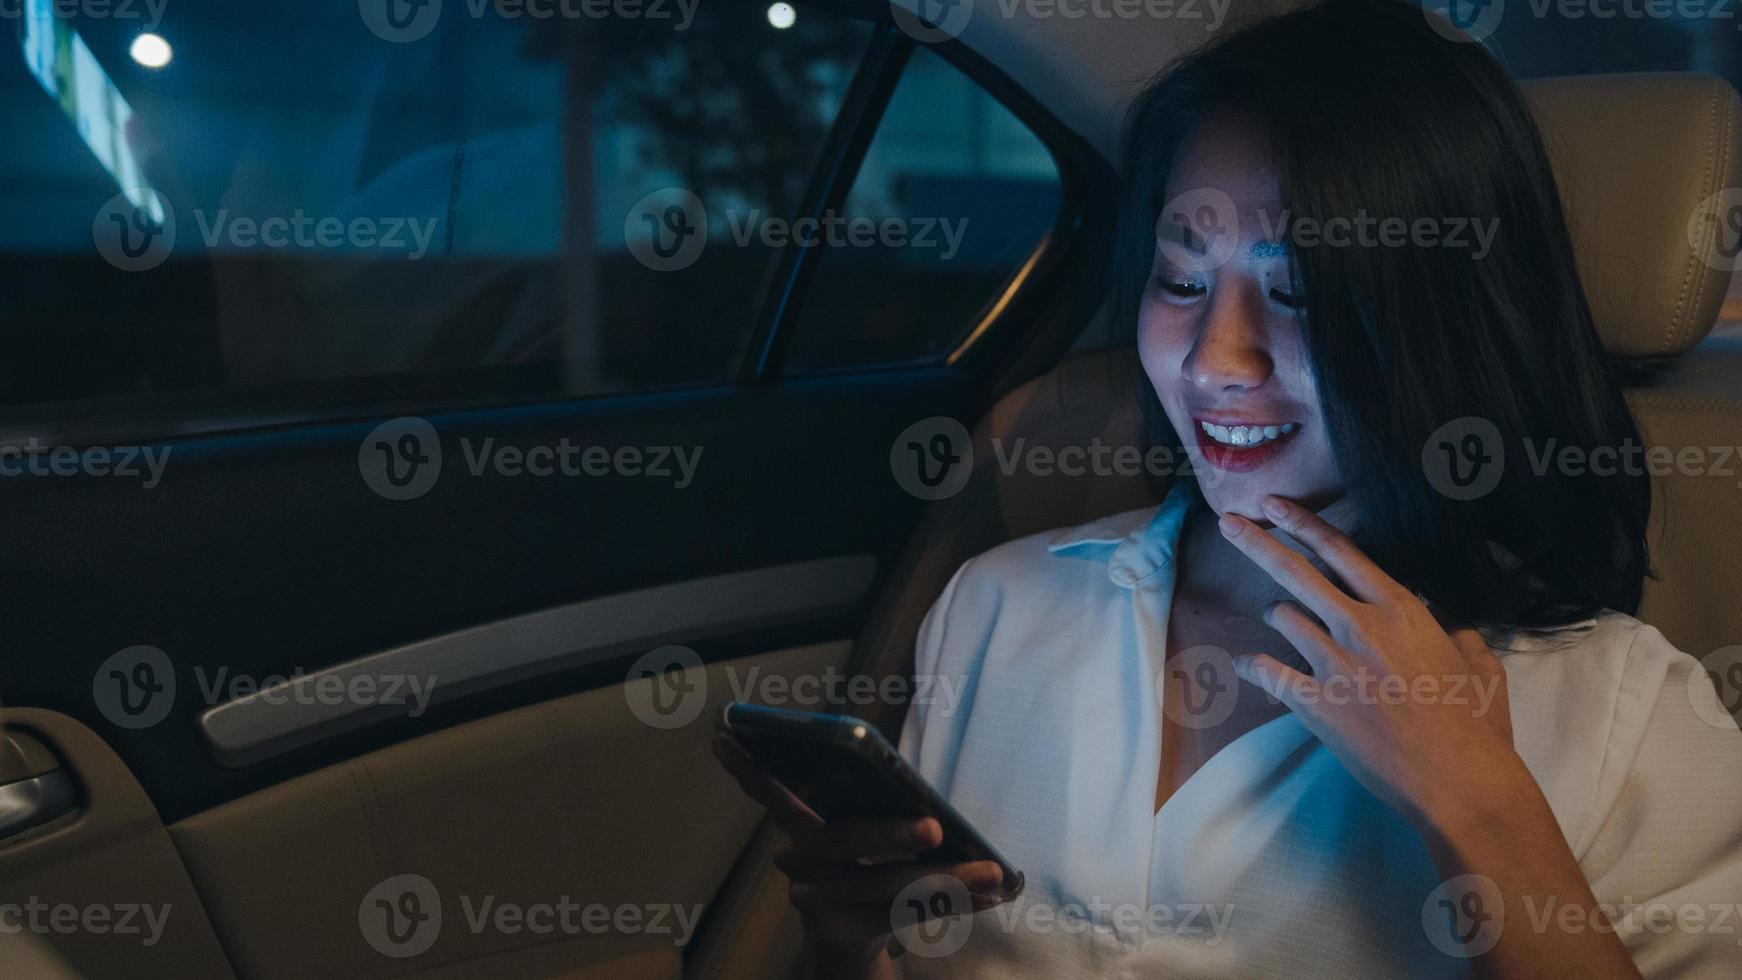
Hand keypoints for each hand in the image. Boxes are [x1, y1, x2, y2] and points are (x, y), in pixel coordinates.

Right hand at [710, 733, 1007, 971]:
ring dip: (948, 878)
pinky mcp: (841, 932)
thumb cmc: (864, 863)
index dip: (748, 767)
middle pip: (844, 842)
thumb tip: (926, 803)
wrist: (846, 941)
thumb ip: (867, 805)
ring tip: (994, 873)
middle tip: (933, 825)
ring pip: (887, 885)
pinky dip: (952, 903)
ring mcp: (817, 899)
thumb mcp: (859, 830)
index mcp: (802, 820)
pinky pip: (905, 915)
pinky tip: (990, 896)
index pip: (769, 788)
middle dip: (890, 834)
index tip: (723, 738)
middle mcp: (799, 858)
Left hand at [1217, 495, 1523, 834]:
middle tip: (1228, 523)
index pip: (1340, 551)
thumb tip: (1443, 622)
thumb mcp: (1479, 663)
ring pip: (1282, 617)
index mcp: (1400, 609)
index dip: (1302, 522)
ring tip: (1276, 618)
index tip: (1273, 505)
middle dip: (1257, 542)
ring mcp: (1333, 664)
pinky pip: (1266, 672)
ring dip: (1275, 615)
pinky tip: (1247, 664)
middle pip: (1295, 571)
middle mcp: (1360, 626)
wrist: (1459, 780)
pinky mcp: (1314, 703)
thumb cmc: (1477, 723)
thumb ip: (1455, 633)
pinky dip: (1252, 665)